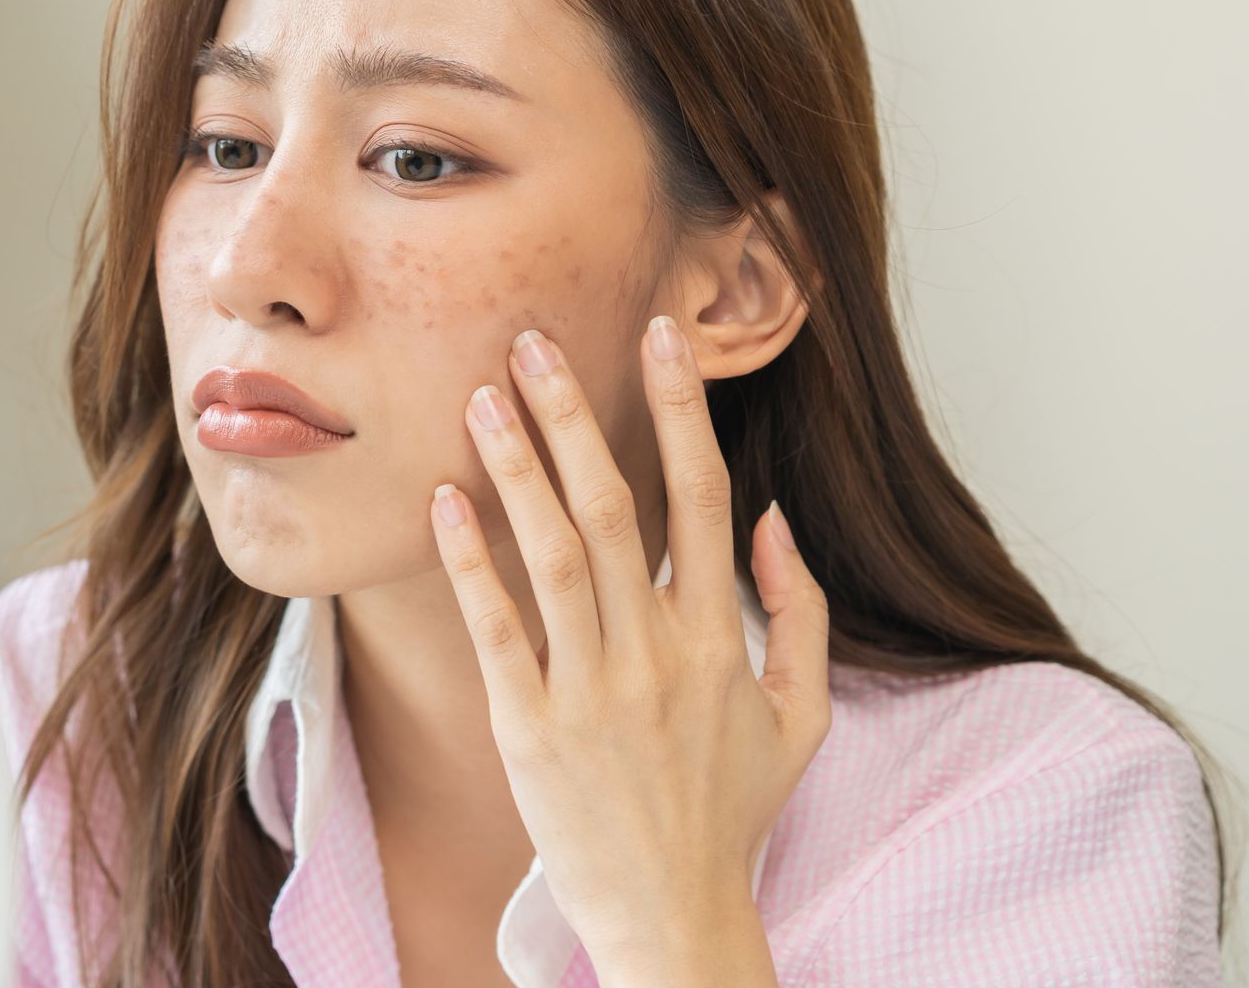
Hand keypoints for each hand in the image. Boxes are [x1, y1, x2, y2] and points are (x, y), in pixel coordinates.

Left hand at [427, 316, 830, 968]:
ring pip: (552, 554)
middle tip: (533, 341)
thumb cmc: (731, 807)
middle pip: (612, 506)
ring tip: (482, 397)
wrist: (674, 911)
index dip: (682, 409)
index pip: (704, 496)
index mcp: (719, 638)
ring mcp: (590, 690)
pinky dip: (471, 562)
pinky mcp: (529, 729)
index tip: (659, 336)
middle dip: (573, 414)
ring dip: (516, 467)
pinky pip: (496, 630)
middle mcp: (656, 652)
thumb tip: (775, 515)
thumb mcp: (802, 714)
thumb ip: (799, 610)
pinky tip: (446, 501)